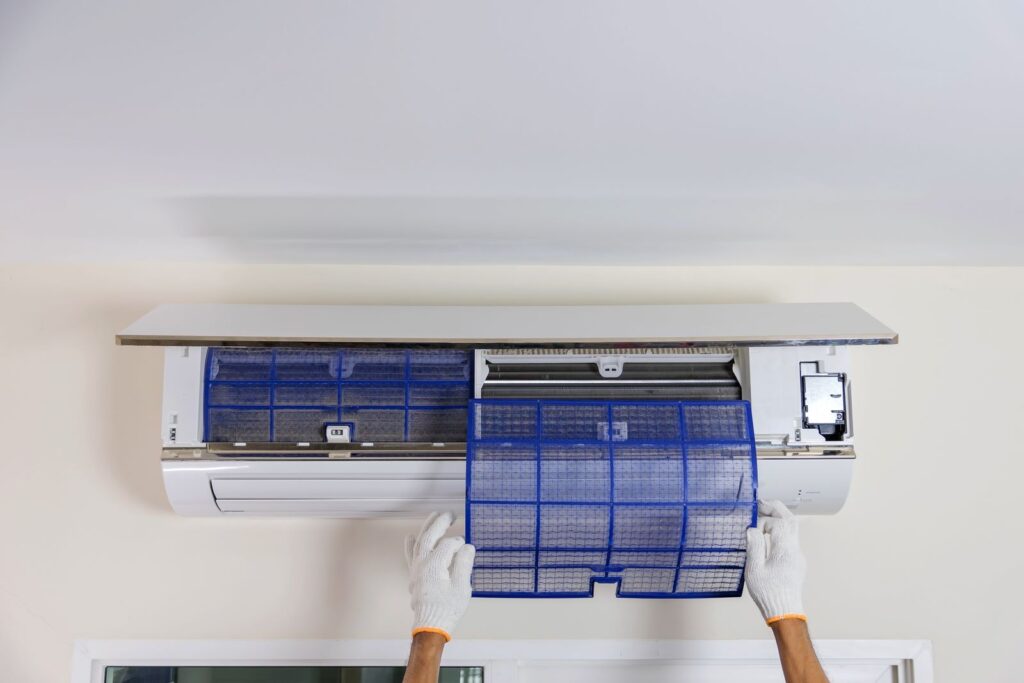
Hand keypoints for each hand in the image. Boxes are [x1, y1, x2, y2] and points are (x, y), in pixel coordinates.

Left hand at [404, 511, 475, 641]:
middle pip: (430, 537)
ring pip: (419, 542)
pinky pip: (410, 555)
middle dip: (439, 523)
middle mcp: (422, 564)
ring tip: (433, 516)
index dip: (458, 544)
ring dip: (426, 528)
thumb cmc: (447, 608)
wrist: (431, 625)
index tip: (466, 548)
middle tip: (449, 514)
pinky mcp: (414, 575)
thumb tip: (466, 548)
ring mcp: (416, 569)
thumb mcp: (462, 587)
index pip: (448, 546)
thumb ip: (464, 564)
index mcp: (435, 565)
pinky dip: (411, 544)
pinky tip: (411, 536)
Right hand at [745, 500, 806, 624]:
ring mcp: (798, 555)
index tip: (752, 527)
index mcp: (784, 550)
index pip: (778, 523)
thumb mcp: (754, 569)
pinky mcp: (796, 562)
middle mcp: (795, 550)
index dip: (764, 520)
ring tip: (764, 515)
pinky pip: (790, 539)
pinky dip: (780, 530)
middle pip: (791, 520)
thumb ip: (754, 545)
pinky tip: (769, 535)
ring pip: (793, 529)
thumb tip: (753, 529)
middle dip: (776, 508)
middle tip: (761, 503)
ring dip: (779, 518)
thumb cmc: (768, 592)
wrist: (785, 612)